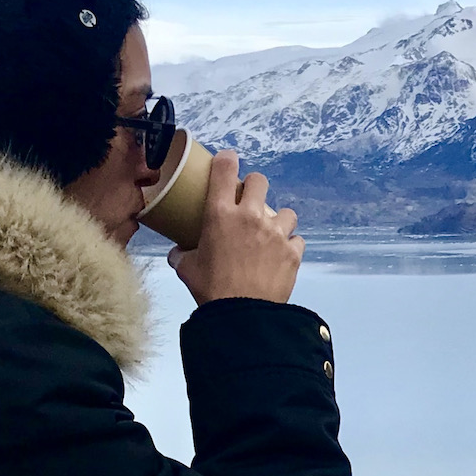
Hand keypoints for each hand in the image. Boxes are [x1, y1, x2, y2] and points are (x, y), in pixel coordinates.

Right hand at [167, 150, 303, 304]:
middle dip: (256, 187)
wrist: (242, 316)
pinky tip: (283, 256)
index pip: (224, 169)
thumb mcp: (187, 269)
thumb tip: (177, 253)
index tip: (228, 161)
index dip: (227, 160)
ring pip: (286, 210)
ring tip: (271, 234)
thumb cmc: (210, 290)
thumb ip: (182, 255)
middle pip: (260, 181)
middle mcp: (250, 216)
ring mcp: (275, 233)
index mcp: (220, 214)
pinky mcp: (294, 252)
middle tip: (250, 201)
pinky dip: (291, 246)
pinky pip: (298, 239)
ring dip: (279, 219)